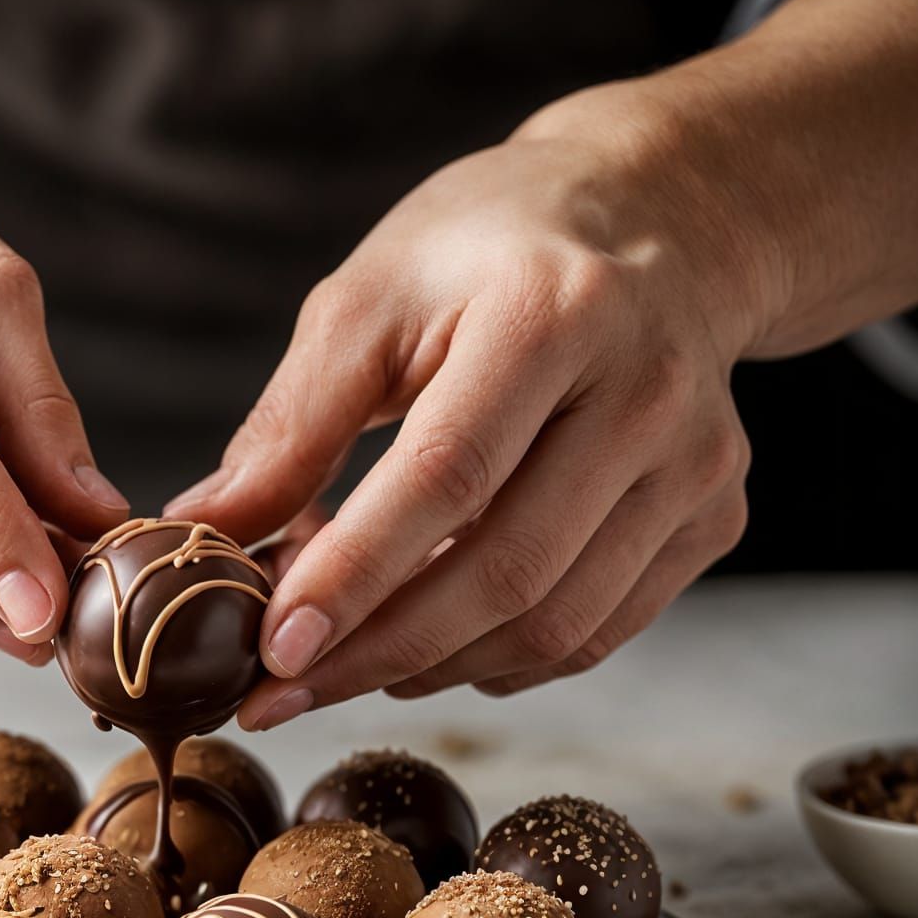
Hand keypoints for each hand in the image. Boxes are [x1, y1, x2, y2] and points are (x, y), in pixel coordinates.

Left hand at [167, 86, 765, 722]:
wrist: (660, 222)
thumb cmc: (490, 252)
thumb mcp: (371, 298)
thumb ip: (291, 424)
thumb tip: (203, 532)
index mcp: (554, 312)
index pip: (447, 475)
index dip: (355, 576)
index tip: (272, 652)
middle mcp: (647, 392)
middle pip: (508, 570)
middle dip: (377, 653)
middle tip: (279, 694)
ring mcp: (696, 464)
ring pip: (554, 623)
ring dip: (432, 667)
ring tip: (344, 663)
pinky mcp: (714, 516)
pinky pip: (595, 632)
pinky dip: (498, 661)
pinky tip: (432, 643)